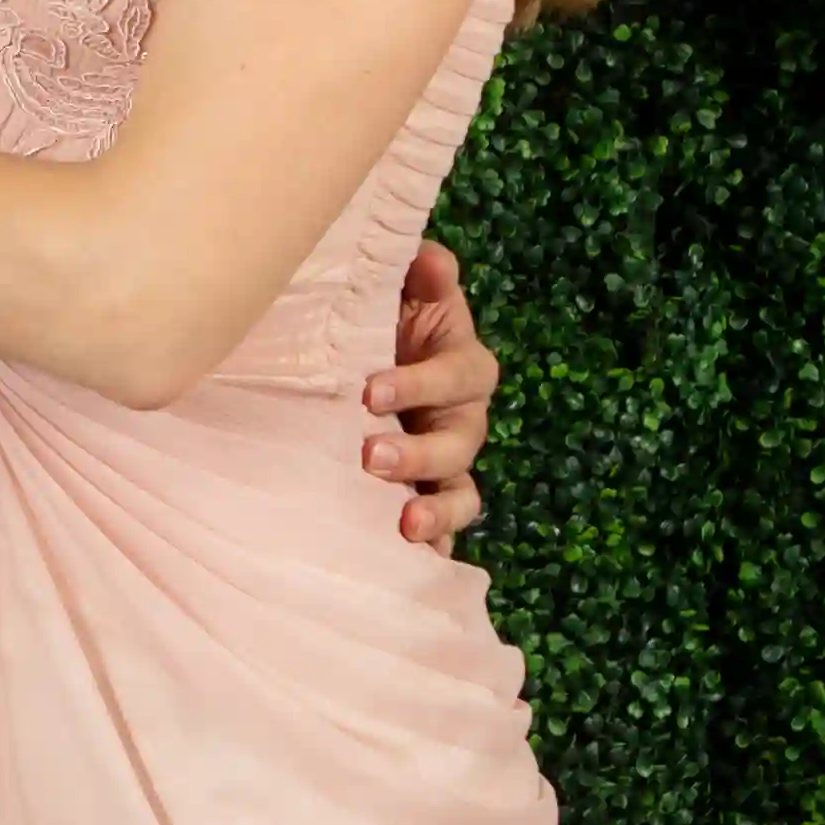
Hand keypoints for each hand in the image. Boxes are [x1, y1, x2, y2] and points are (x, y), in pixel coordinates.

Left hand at [363, 234, 495, 550]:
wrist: (360, 365)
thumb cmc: (384, 324)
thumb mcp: (401, 293)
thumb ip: (420, 275)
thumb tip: (431, 260)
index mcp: (461, 365)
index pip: (458, 374)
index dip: (421, 383)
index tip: (370, 391)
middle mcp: (464, 418)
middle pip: (460, 441)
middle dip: (419, 452)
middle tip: (369, 456)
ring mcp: (449, 465)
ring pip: (461, 492)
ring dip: (436, 508)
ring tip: (405, 524)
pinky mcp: (430, 499)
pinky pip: (445, 530)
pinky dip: (435, 547)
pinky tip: (413, 564)